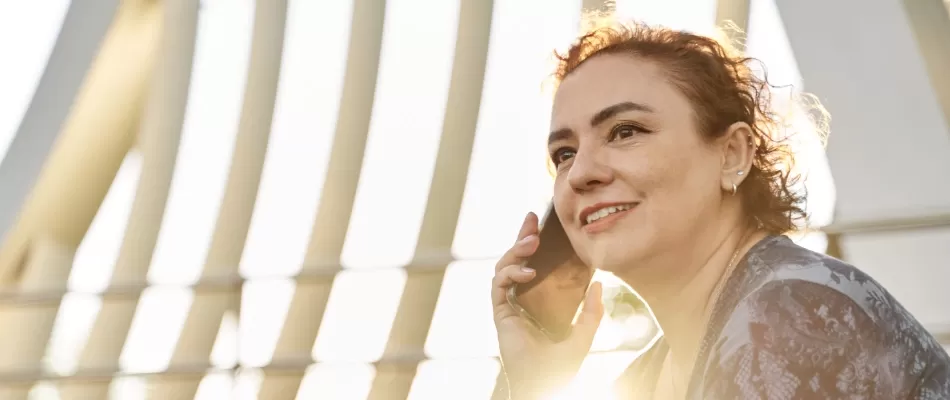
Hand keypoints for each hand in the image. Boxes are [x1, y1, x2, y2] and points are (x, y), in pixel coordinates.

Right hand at [492, 212, 603, 398]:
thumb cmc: (562, 364)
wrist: (546, 381)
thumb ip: (591, 310)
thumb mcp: (584, 333)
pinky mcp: (501, 313)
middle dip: (521, 237)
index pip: (532, 263)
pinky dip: (512, 274)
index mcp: (536, 300)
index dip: (533, 242)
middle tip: (532, 221)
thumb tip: (599, 283)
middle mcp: (520, 299)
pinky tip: (529, 272)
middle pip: (515, 259)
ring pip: (504, 267)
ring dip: (516, 252)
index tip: (540, 224)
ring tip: (532, 242)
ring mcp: (509, 305)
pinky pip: (500, 286)